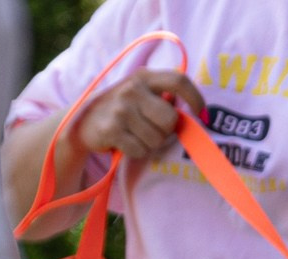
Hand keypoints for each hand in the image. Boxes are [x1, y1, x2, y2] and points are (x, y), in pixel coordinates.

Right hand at [74, 69, 203, 160]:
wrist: (84, 122)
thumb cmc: (124, 110)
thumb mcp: (142, 95)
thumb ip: (165, 98)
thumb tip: (196, 115)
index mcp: (144, 77)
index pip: (178, 80)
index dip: (196, 98)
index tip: (203, 116)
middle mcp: (132, 89)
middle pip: (171, 119)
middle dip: (166, 131)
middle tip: (153, 130)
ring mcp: (121, 108)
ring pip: (157, 139)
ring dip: (150, 144)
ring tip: (136, 135)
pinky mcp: (112, 129)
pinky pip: (140, 150)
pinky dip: (136, 152)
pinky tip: (125, 142)